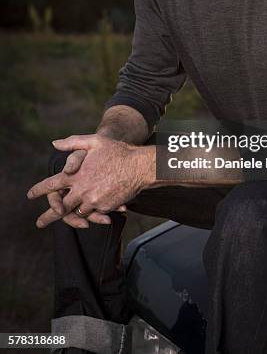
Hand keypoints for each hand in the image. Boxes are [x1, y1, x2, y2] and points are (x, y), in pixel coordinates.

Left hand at [28, 134, 154, 227]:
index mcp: (76, 175)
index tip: (30, 195)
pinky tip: (95, 211)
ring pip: (78, 212)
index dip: (39, 190)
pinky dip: (93, 212)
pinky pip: (95, 213)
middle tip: (40, 223)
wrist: (139, 167)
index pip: (51, 185)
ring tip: (69, 217)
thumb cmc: (117, 151)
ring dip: (74, 213)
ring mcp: (94, 201)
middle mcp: (82, 190)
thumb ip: (73, 143)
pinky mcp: (105, 207)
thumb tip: (54, 143)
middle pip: (60, 208)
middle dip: (48, 216)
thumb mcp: (94, 141)